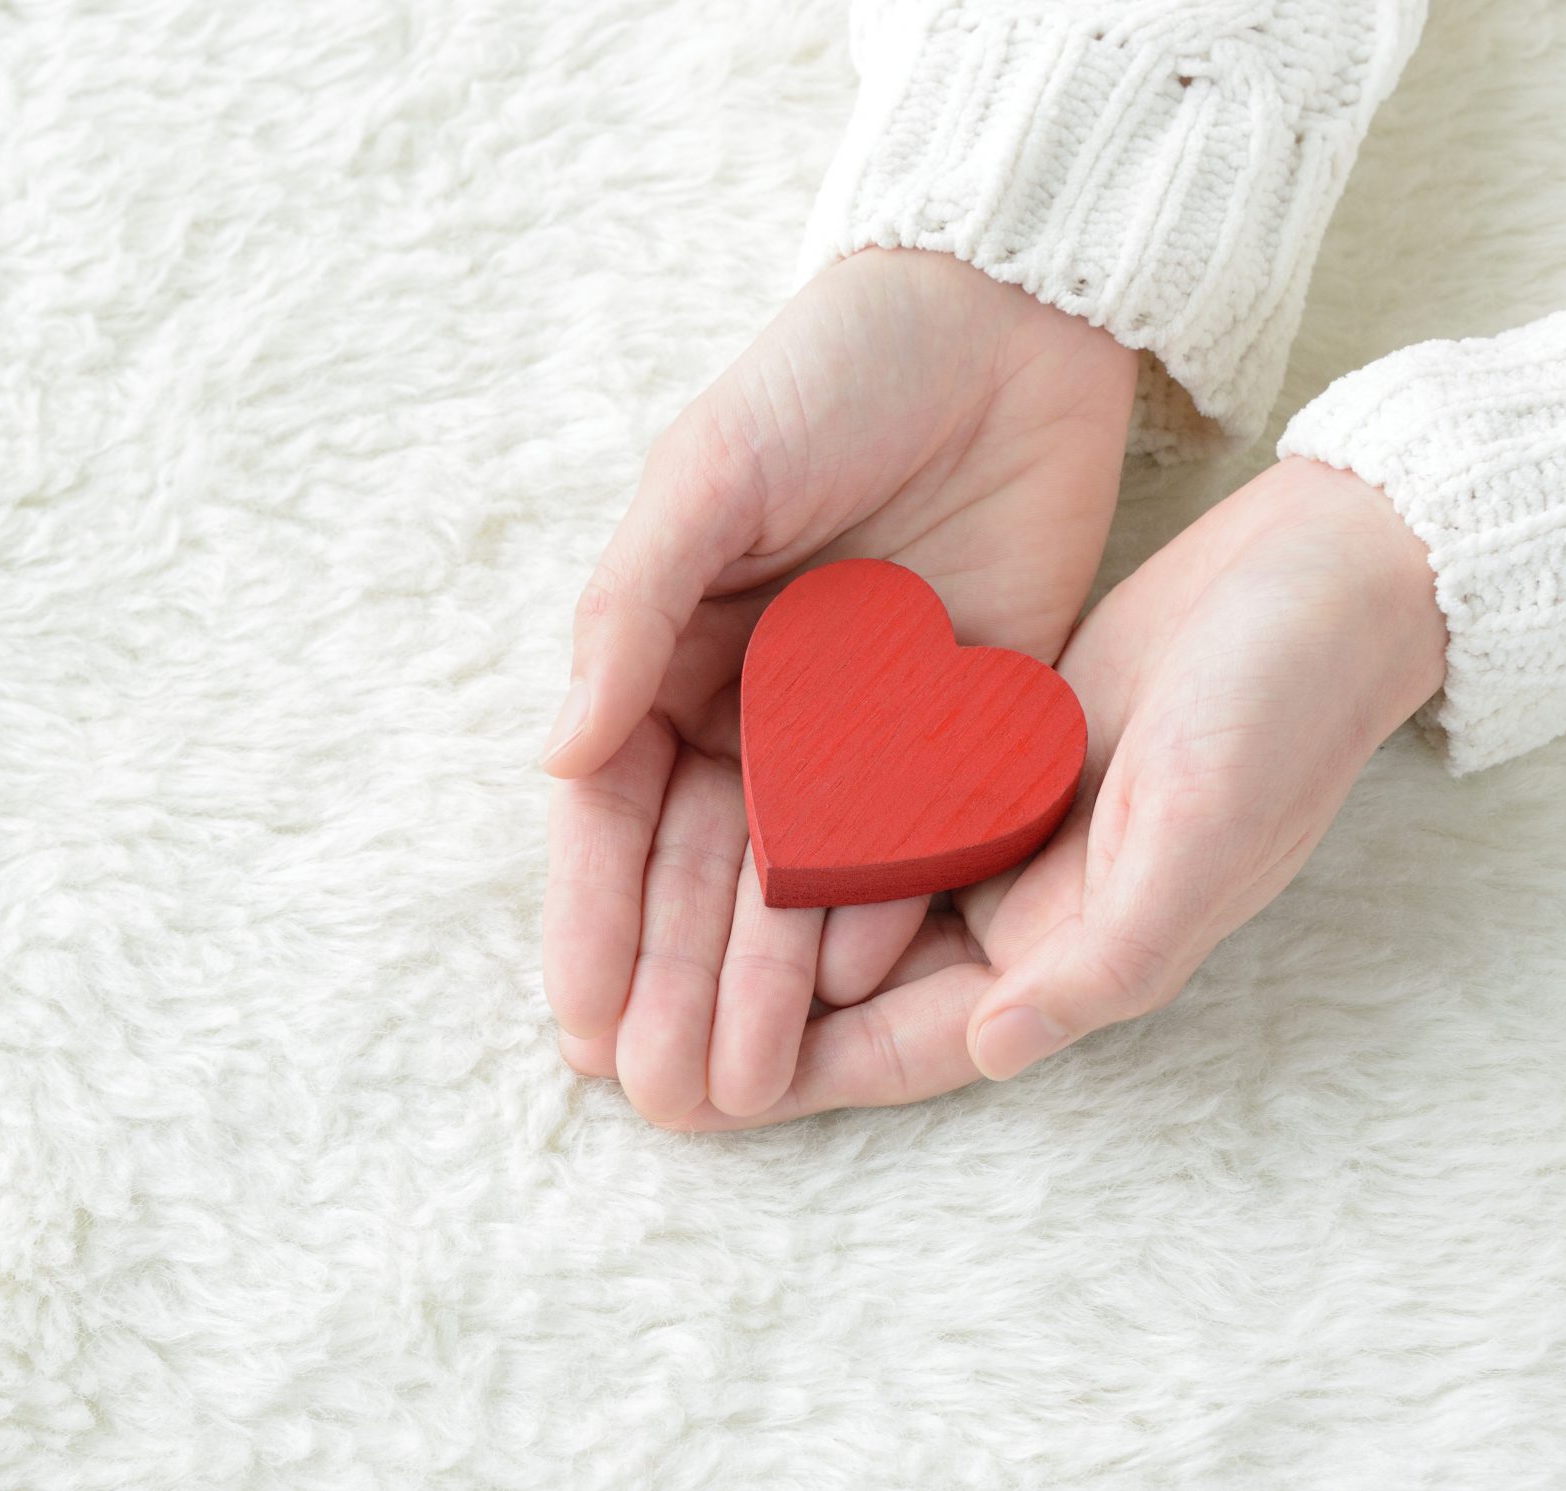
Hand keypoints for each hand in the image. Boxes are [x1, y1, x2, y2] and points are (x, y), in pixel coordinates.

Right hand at [540, 247, 1136, 1122]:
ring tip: (741, 1087)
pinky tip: (850, 1002)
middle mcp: (753, 709)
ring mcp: (854, 732)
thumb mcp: (711, 475)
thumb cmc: (831, 375)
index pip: (614, 813)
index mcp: (670, 652)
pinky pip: (910, 849)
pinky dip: (876, 922)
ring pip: (793, 888)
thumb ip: (632, 608)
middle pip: (698, 875)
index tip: (576, 1022)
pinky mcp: (957, 734)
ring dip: (762, 986)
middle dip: (672, 983)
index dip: (591, 918)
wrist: (1009, 320)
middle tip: (661, 1094)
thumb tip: (556, 751)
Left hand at [633, 456, 1447, 1127]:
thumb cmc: (1282, 711)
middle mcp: (1032, 910)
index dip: (810, 1077)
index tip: (693, 1106)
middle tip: (626, 1047)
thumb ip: (1108, 952)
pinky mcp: (987, 750)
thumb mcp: (1202, 836)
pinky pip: (870, 808)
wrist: (1328, 576)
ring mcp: (1005, 830)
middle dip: (752, 1019)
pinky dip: (794, 827)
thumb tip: (999, 1046)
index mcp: (1081, 953)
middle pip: (864, 992)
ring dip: (752, 931)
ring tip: (635, 947)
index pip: (920, 1041)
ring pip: (853, 906)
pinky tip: (699, 816)